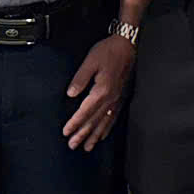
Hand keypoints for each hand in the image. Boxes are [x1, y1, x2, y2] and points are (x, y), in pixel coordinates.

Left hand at [62, 35, 135, 149]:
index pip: (85, 111)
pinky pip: (113, 117)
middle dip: (83, 134)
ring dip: (94, 135)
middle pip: (94, 121)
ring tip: (87, 147)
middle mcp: (110, 98)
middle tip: (73, 145)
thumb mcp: (90, 61)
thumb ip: (80, 78)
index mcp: (101, 90)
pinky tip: (103, 135)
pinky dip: (107, 128)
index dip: (75, 123)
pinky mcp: (121, 97)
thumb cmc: (108, 51)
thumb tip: (70, 94)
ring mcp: (117, 99)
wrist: (128, 45)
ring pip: (104, 122)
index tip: (66, 132)